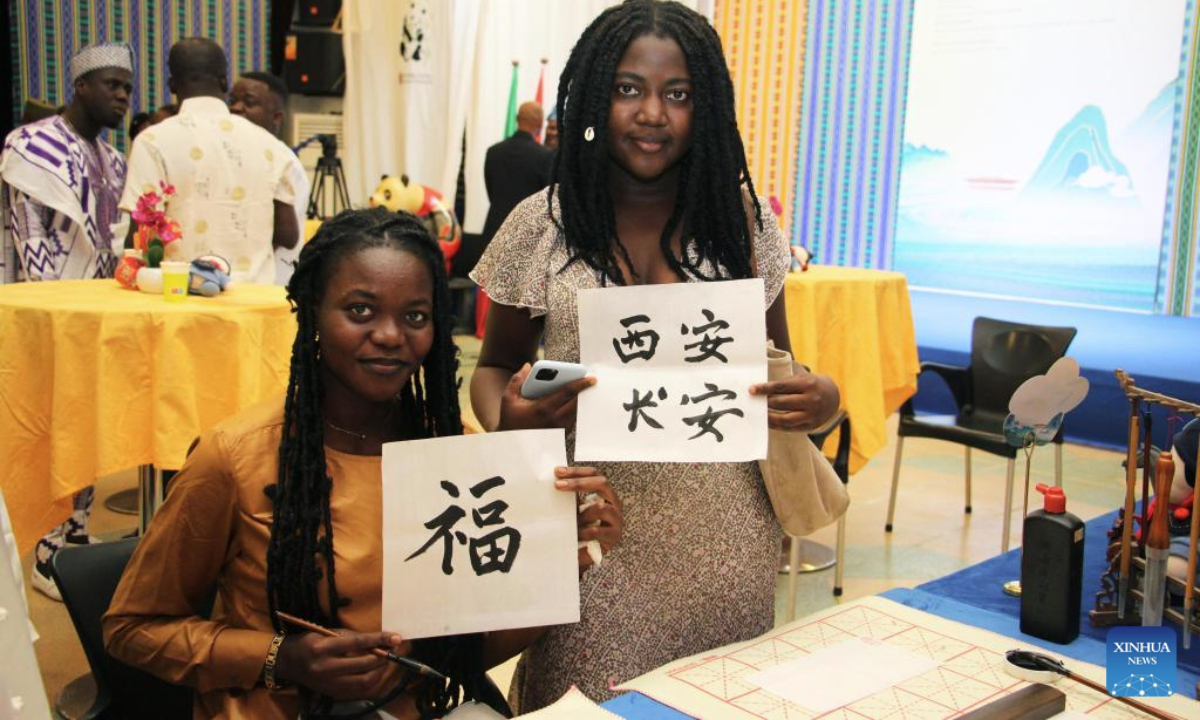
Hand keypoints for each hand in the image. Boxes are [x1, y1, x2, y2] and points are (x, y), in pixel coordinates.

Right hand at [274, 630, 407, 699]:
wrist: (288, 662)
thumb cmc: (309, 642)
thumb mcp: (327, 633)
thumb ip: (351, 637)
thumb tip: (378, 640)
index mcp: (322, 648)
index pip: (357, 643)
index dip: (379, 640)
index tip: (396, 637)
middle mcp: (324, 668)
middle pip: (363, 664)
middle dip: (382, 657)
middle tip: (392, 649)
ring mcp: (328, 684)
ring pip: (363, 681)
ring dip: (379, 670)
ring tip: (385, 660)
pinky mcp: (331, 693)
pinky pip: (358, 690)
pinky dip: (371, 681)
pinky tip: (375, 672)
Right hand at [497, 363, 595, 431]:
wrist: (512, 444)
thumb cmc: (511, 420)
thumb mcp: (509, 399)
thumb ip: (517, 380)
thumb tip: (527, 366)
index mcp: (543, 407)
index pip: (568, 392)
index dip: (581, 383)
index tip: (592, 378)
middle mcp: (554, 419)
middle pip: (576, 401)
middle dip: (585, 391)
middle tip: (592, 381)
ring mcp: (559, 428)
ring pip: (576, 411)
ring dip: (582, 401)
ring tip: (586, 390)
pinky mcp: (560, 434)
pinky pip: (573, 419)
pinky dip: (576, 410)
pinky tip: (576, 403)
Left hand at [554, 466, 621, 569]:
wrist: (586, 554)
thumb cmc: (581, 529)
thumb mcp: (575, 510)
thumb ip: (571, 498)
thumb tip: (555, 482)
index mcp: (605, 493)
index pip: (594, 474)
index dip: (576, 471)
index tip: (557, 472)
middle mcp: (614, 502)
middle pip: (602, 483)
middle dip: (578, 483)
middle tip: (558, 486)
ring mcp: (616, 519)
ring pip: (601, 507)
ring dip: (582, 514)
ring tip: (571, 521)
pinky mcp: (614, 536)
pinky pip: (597, 530)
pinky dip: (583, 532)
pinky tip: (575, 535)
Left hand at [750, 369, 840, 431]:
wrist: (834, 396)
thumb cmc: (812, 384)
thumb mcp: (803, 378)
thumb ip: (785, 384)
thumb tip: (762, 391)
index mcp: (808, 384)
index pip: (781, 386)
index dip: (765, 388)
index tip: (752, 390)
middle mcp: (812, 400)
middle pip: (782, 403)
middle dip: (766, 403)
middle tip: (755, 403)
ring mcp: (812, 415)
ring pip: (785, 419)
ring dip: (769, 417)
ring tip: (759, 414)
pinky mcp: (811, 426)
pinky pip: (790, 428)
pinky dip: (777, 426)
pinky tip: (768, 422)